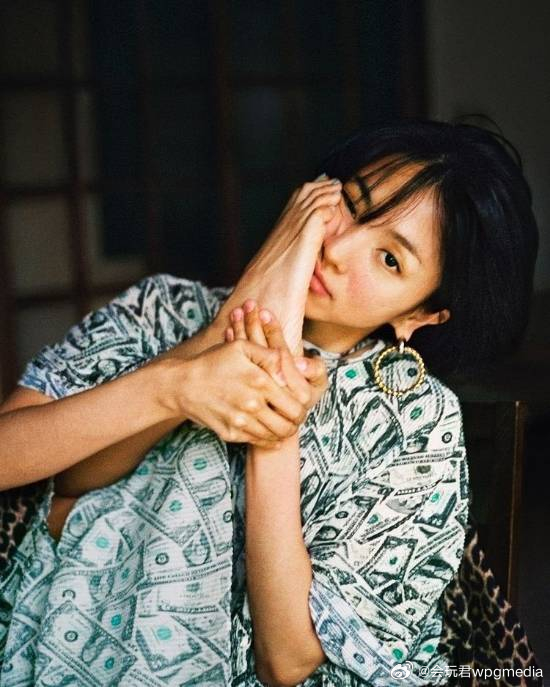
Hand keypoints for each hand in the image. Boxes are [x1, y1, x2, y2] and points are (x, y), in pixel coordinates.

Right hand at [161, 337, 311, 448]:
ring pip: (274, 437)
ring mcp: (240, 422)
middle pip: (288, 426)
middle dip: (295, 423)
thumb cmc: (213, 362)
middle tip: (294, 417)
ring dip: (282, 432)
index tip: (300, 405)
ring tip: (281, 423)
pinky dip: (267, 440)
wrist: (181, 385)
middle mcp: (252, 405)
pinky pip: (257, 442)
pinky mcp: (230, 434)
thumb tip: (289, 372)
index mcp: (260, 382)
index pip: (296, 406)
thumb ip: (270, 355)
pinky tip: (268, 432)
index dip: (303, 408)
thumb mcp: (241, 348)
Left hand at [214, 176, 341, 355]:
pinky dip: (295, 211)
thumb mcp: (280, 356)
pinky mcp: (261, 259)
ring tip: (324, 183)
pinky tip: (303, 199)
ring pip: (288, 221)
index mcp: (285, 280)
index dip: (321, 216)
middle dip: (318, 200)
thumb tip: (312, 374)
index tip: (337, 199)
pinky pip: (281, 228)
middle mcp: (274, 263)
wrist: (225, 334)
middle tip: (338, 183)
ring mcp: (265, 259)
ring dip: (307, 201)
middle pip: (298, 221)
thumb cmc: (258, 343)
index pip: (304, 239)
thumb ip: (296, 365)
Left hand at [225, 299, 327, 412]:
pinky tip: (228, 331)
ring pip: (246, 355)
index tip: (266, 313)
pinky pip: (237, 365)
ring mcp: (256, 390)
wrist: (279, 425)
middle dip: (253, 326)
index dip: (273, 333)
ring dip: (240, 332)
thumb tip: (300, 363)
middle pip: (260, 351)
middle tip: (248, 305)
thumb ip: (314, 370)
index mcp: (292, 387)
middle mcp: (272, 389)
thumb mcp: (318, 382)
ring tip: (237, 312)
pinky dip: (231, 346)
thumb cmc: (303, 395)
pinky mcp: (244, 390)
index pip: (281, 355)